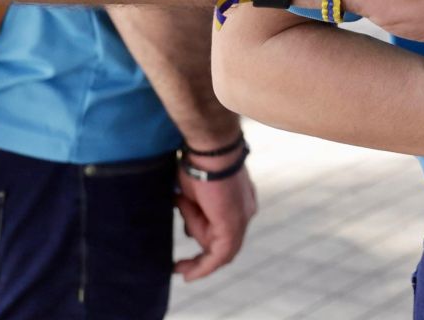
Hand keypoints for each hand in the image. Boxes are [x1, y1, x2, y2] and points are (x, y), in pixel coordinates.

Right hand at [173, 154, 257, 281]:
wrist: (209, 149)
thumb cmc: (199, 162)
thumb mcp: (195, 192)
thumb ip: (195, 210)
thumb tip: (185, 224)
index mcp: (240, 202)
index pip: (224, 231)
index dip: (206, 246)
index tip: (185, 262)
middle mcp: (245, 212)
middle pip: (219, 240)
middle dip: (196, 234)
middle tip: (177, 265)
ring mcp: (241, 220)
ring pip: (215, 245)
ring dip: (194, 229)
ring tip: (185, 200)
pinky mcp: (232, 225)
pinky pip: (219, 254)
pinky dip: (204, 267)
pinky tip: (188, 275)